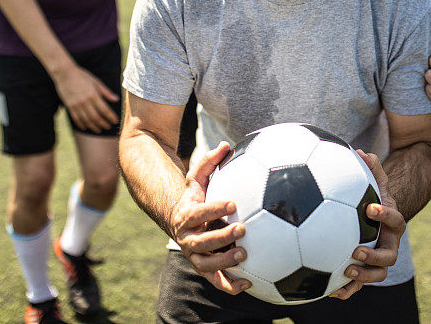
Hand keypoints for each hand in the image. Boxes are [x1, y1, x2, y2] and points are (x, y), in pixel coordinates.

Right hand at [52, 64, 118, 132]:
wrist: (64, 73)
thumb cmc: (82, 76)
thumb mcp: (96, 82)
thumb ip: (106, 92)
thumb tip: (116, 99)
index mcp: (93, 95)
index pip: (104, 110)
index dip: (110, 117)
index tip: (115, 121)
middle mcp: (85, 102)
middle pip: (96, 117)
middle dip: (103, 123)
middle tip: (108, 127)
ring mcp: (76, 105)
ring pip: (86, 120)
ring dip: (93, 126)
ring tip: (99, 130)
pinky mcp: (69, 106)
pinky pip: (76, 118)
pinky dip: (81, 124)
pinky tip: (86, 127)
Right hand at [171, 142, 250, 294]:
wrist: (180, 222)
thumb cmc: (195, 198)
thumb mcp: (197, 179)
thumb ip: (208, 163)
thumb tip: (225, 145)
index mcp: (187, 216)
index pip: (198, 213)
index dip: (214, 209)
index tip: (233, 203)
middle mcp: (188, 239)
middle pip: (200, 242)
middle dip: (220, 237)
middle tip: (242, 230)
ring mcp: (195, 256)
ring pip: (206, 265)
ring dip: (224, 263)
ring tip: (244, 255)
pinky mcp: (204, 269)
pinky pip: (216, 281)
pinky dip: (230, 286)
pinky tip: (249, 283)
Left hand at [330, 151, 405, 299]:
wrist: (378, 217)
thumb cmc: (373, 196)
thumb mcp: (375, 181)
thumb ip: (371, 167)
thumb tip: (361, 152)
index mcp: (392, 222)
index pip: (396, 220)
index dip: (386, 215)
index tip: (371, 208)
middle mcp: (389, 243)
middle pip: (390, 255)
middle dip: (375, 255)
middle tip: (356, 250)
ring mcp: (378, 259)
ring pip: (378, 274)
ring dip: (364, 275)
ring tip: (346, 271)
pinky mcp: (365, 269)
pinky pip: (359, 284)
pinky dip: (348, 289)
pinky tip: (331, 292)